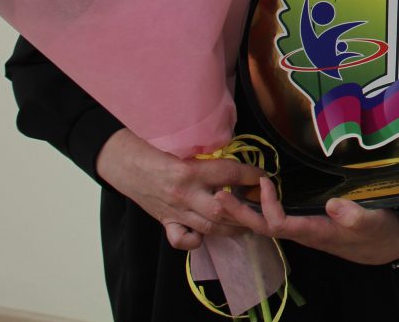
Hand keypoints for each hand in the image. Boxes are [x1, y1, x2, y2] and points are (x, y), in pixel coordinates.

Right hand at [95, 129, 266, 250]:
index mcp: (192, 171)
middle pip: (222, 209)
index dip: (252, 175)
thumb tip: (245, 175)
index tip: (265, 177)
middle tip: (260, 209)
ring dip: (231, 228)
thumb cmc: (166, 160)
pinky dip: (196, 241)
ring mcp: (176, 211)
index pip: (230, 174)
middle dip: (245, 211)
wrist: (133, 169)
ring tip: (247, 225)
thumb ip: (213, 168)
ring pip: (209, 227)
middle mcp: (185, 193)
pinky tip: (205, 235)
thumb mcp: (192, 157)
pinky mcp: (167, 223)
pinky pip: (182, 240)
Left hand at [216, 177, 398, 265]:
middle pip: (264, 227)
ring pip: (268, 224)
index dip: (267, 206)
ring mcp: (306, 229)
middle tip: (217, 196)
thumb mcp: (374, 222)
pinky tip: (255, 198)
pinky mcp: (311, 223)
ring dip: (246, 212)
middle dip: (239, 214)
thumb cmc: (382, 232)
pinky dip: (262, 209)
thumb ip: (354, 215)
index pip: (279, 224)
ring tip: (226, 196)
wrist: (392, 243)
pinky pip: (278, 219)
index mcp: (316, 232)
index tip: (265, 182)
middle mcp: (305, 232)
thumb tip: (332, 204)